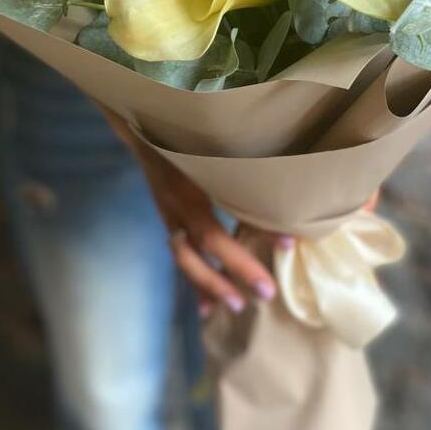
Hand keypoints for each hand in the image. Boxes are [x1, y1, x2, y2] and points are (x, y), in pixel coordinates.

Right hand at [101, 108, 379, 314]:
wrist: (142, 121)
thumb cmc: (189, 129)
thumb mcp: (214, 143)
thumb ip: (243, 162)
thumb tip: (286, 183)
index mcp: (189, 184)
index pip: (219, 219)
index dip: (254, 233)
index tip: (288, 245)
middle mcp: (175, 204)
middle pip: (203, 245)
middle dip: (235, 270)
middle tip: (267, 294)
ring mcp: (168, 214)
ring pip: (186, 258)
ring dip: (210, 284)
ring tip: (236, 306)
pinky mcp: (168, 220)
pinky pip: (180, 257)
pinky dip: (193, 283)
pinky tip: (207, 309)